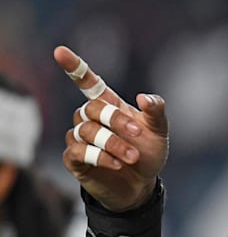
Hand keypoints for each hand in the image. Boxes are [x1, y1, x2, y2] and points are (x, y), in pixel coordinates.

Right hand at [54, 46, 168, 210]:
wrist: (142, 185)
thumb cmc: (148, 153)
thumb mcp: (159, 131)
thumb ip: (156, 111)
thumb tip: (144, 97)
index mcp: (109, 106)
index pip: (87, 82)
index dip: (74, 67)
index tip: (59, 51)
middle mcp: (90, 119)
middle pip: (92, 109)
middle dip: (116, 120)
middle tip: (138, 134)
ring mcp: (80, 138)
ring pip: (86, 131)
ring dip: (113, 144)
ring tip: (133, 157)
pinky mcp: (75, 159)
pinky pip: (78, 151)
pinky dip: (100, 156)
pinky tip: (118, 164)